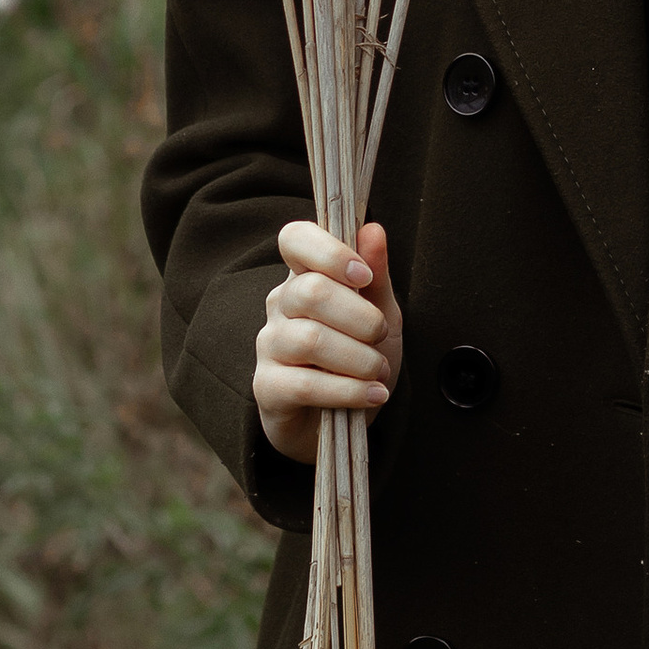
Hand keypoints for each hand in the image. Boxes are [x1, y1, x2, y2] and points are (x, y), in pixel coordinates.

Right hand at [253, 219, 401, 466]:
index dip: (329, 251)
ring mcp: (269, 346)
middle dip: (361, 317)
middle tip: (381, 336)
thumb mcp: (380, 313)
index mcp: (304, 276)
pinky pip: (305, 384)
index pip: (294, 239)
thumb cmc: (359, 357)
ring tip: (379, 372)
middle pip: (310, 292)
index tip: (364, 276)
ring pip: (310, 340)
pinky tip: (372, 395)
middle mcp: (280, 305)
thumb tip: (372, 228)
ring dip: (359, 359)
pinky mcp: (267, 388)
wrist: (343, 420)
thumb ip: (377, 274)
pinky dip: (348, 391)